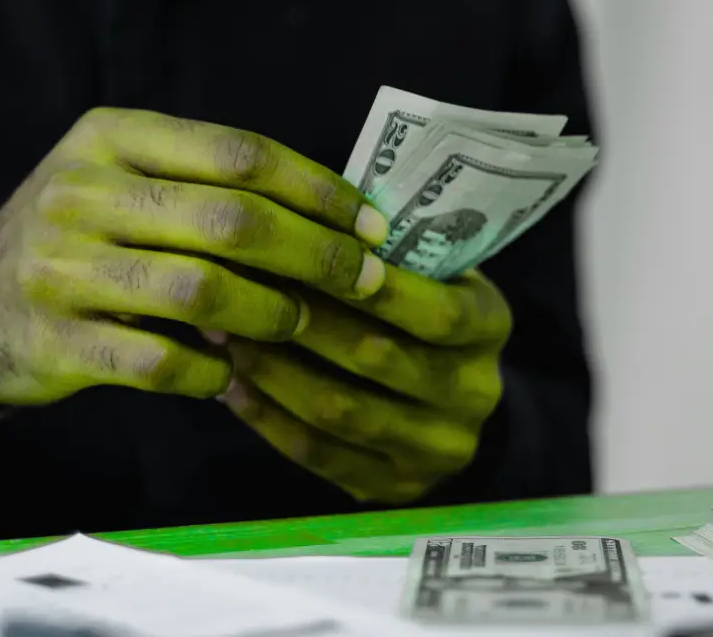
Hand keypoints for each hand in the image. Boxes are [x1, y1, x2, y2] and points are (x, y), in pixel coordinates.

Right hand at [0, 107, 389, 404]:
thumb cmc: (85, 234)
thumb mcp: (129, 181)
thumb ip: (212, 185)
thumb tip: (340, 216)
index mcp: (114, 137)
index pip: (240, 153)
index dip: (319, 190)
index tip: (372, 223)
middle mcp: (83, 193)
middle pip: (231, 220)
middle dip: (316, 254)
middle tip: (367, 280)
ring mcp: (62, 268)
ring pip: (200, 291)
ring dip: (269, 314)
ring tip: (299, 323)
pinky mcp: (56, 340)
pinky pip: (159, 363)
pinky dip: (210, 374)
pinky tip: (232, 374)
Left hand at [220, 266, 509, 503]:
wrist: (456, 405)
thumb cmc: (429, 309)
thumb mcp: (436, 272)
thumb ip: (393, 255)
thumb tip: (302, 225)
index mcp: (490, 328)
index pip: (436, 312)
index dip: (375, 289)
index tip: (308, 252)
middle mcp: (472, 394)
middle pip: (377, 359)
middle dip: (300, 320)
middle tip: (237, 285)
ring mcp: (436, 449)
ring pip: (339, 410)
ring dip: (271, 369)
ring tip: (223, 333)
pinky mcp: (393, 488)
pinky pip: (318, 453)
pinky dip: (268, 418)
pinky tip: (230, 385)